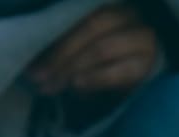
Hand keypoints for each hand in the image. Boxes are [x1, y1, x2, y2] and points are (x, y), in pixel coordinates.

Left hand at [28, 3, 160, 95]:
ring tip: (51, 86)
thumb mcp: (77, 51)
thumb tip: (31, 64)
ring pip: (103, 47)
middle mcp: (129, 14)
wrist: (132, 77)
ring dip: (72, 68)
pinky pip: (120, 70)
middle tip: (39, 77)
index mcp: (110, 6)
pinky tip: (76, 85)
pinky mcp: (147, 63)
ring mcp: (142, 37)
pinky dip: (95, 78)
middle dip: (61, 53)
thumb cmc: (98, 62)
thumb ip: (60, 49)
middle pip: (94, 25)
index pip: (82, 13)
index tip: (31, 62)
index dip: (56, 36)